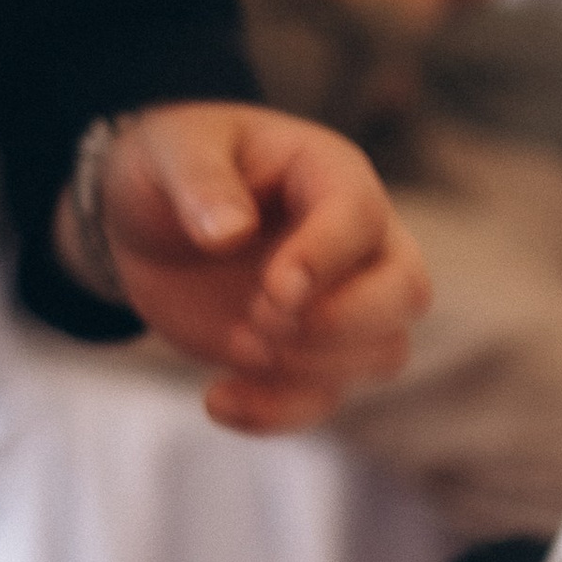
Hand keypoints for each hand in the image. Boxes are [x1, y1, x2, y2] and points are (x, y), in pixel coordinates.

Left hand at [70, 102, 428, 431]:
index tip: (273, 292)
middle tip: (260, 320)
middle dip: (343, 323)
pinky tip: (216, 397)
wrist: (154, 217)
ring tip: (236, 346)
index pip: (360, 218)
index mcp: (329, 174)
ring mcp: (342, 302)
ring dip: (312, 369)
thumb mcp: (172, 150)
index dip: (325, 260)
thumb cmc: (176, 163)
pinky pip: (326, 398)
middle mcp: (356, 241)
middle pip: (408, 292)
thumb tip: (229, 233)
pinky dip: (277, 412)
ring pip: (384, 353)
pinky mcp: (309, 353)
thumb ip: (199, 181)